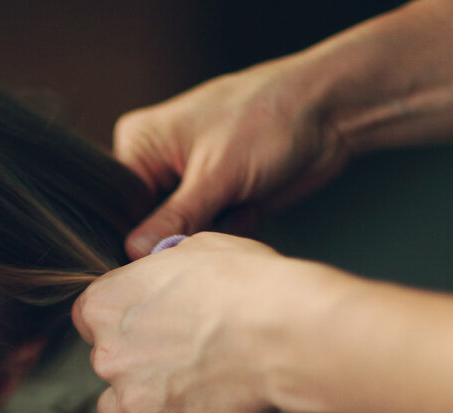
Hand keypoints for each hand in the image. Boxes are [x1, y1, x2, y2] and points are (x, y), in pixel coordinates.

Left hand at [72, 233, 291, 412]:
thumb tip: (161, 270)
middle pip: (105, 363)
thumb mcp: (198, 248)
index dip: (118, 318)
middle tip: (179, 351)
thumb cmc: (246, 283)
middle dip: (134, 359)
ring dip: (138, 402)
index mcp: (107, 305)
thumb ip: (162, 266)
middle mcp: (108, 355)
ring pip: (115, 409)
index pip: (87, 317)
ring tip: (180, 389)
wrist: (284, 331)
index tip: (144, 320)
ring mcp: (134, 399)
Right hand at [114, 57, 349, 258]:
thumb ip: (174, 218)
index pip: (119, 205)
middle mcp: (159, 164)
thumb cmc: (270, 118)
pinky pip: (208, 236)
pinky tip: (250, 209)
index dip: (133, 234)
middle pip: (147, 224)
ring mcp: (189, 184)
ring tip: (233, 210)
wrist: (332, 113)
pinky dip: (229, 233)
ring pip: (180, 234)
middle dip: (175, 236)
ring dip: (206, 236)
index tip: (150, 259)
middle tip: (202, 235)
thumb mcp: (216, 173)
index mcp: (141, 144)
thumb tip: (133, 252)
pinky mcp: (218, 200)